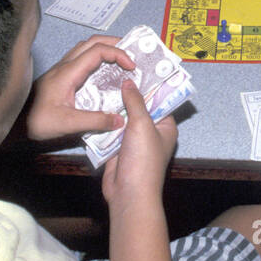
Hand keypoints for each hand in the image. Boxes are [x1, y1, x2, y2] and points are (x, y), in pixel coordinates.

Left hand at [26, 36, 133, 140]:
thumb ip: (94, 121)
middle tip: (132, 55)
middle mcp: (65, 65)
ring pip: (86, 48)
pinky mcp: (60, 76)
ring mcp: (62, 69)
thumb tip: (120, 119)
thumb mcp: (67, 124)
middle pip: (92, 42)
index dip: (118, 54)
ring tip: (120, 61)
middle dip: (114, 44)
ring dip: (105, 49)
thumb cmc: (37, 121)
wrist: (15, 122)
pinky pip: (81, 58)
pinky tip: (103, 73)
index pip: (97, 51)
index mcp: (69, 72)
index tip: (132, 66)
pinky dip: (97, 58)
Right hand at [101, 80, 177, 205]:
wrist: (129, 193)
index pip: (159, 99)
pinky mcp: (118, 148)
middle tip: (114, 72)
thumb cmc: (143, 160)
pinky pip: (111, 130)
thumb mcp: (142, 124)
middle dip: (128, 93)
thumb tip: (129, 82)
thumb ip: (136, 101)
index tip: (136, 68)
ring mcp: (134, 140)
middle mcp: (151, 132)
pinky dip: (104, 121)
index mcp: (165, 126)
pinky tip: (94, 105)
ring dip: (114, 106)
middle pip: (139, 106)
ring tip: (102, 83)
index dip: (148, 84)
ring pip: (123, 117)